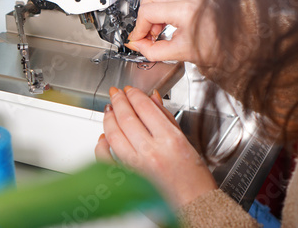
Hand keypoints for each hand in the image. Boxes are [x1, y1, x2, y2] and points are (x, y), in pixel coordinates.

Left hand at [95, 86, 216, 207]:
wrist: (196, 207)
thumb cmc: (195, 179)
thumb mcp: (186, 142)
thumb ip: (166, 117)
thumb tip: (152, 98)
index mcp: (170, 140)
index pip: (145, 108)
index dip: (134, 94)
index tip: (130, 90)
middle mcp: (152, 152)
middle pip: (127, 118)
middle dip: (118, 100)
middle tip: (116, 93)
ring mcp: (137, 166)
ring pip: (114, 135)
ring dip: (109, 118)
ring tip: (109, 109)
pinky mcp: (127, 179)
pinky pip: (106, 159)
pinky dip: (101, 146)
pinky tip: (104, 137)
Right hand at [126, 0, 218, 66]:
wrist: (234, 45)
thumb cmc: (215, 48)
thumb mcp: (178, 54)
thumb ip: (152, 51)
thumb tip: (137, 45)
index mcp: (185, 10)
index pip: (147, 12)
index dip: (138, 28)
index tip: (138, 39)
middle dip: (143, 16)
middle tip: (148, 33)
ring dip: (152, 12)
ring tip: (158, 30)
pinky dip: (161, 9)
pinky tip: (166, 24)